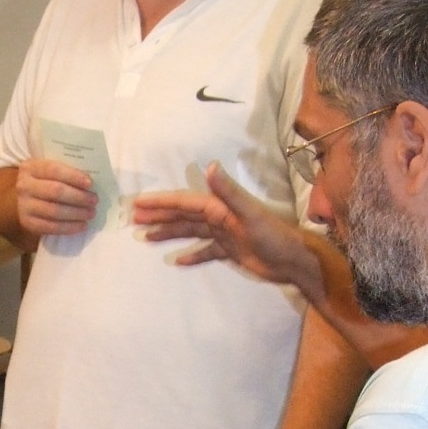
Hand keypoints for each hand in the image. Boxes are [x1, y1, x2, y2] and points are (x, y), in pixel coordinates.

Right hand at [14, 157, 96, 237]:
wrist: (24, 198)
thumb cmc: (44, 181)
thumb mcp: (49, 170)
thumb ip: (66, 171)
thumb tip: (90, 182)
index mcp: (30, 167)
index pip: (53, 170)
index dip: (73, 176)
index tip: (90, 184)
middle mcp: (24, 186)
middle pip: (55, 191)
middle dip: (78, 197)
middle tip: (94, 201)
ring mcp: (24, 206)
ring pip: (54, 211)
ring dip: (76, 213)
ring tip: (91, 213)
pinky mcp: (27, 223)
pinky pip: (50, 227)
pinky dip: (69, 227)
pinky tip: (82, 225)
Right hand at [133, 162, 319, 297]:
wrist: (293, 260)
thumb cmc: (274, 235)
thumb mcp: (250, 213)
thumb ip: (229, 192)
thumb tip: (209, 166)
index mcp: (220, 207)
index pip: (185, 201)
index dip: (162, 202)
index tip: (139, 204)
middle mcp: (219, 217)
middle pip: (183, 215)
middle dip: (159, 215)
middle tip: (134, 219)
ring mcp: (224, 234)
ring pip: (190, 231)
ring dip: (169, 233)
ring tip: (147, 237)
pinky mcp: (230, 251)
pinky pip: (205, 251)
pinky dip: (192, 255)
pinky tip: (177, 261)